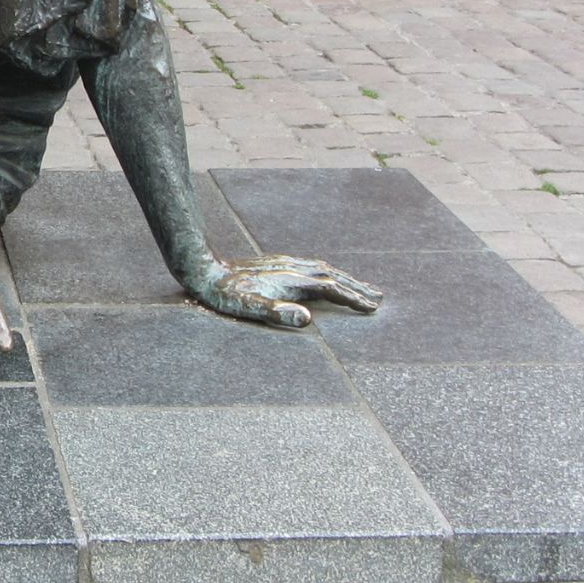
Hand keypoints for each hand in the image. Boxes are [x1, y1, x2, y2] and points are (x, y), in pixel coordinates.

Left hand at [186, 254, 382, 327]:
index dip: (352, 299)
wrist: (204, 269)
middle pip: (333, 276)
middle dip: (356, 288)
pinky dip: (328, 273)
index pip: (331, 289)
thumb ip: (277, 313)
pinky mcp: (276, 263)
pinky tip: (327, 277)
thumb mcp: (248, 309)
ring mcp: (284, 264)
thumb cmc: (224, 295)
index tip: (372, 309)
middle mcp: (291, 269)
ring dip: (345, 278)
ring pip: (324, 269)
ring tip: (362, 287)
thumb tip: (308, 318)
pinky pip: (312, 266)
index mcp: (290, 281)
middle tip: (379, 298)